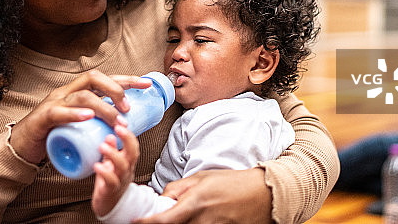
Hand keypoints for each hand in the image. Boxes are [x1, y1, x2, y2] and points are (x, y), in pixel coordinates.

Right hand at [8, 70, 150, 164]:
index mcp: (77, 91)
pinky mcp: (42, 118)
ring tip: (117, 119)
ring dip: (103, 107)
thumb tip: (127, 127)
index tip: (147, 84)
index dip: (127, 79)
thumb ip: (98, 122)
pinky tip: (88, 116)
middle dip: (115, 89)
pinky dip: (74, 114)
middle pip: (93, 78)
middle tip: (128, 107)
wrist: (22, 147)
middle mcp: (66, 92)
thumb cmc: (55, 135)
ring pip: (81, 95)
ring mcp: (54, 103)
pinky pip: (58, 112)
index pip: (104, 79)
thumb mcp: (80, 124)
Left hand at [92, 124, 139, 215]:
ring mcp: (120, 180)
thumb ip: (111, 149)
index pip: (134, 146)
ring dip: (113, 154)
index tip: (120, 125)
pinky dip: (105, 173)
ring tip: (102, 146)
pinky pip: (111, 181)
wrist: (110, 205)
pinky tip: (97, 166)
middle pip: (133, 154)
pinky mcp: (110, 190)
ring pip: (122, 166)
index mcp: (128, 162)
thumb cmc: (110, 181)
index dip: (129, 135)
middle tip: (116, 129)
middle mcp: (126, 170)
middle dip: (126, 140)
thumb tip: (109, 135)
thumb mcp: (111, 163)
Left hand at [134, 168, 270, 223]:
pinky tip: (196, 220)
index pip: (162, 221)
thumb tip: (161, 198)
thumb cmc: (231, 183)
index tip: (134, 223)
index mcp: (195, 204)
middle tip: (155, 220)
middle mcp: (202, 222)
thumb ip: (178, 189)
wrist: (263, 194)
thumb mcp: (202, 178)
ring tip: (185, 216)